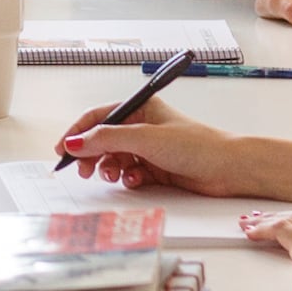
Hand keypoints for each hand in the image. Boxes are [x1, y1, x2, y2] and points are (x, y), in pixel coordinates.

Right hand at [59, 98, 251, 195]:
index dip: (78, 133)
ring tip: (114, 175)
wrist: (228, 169)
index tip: (63, 150)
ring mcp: (149, 149)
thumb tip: (75, 143)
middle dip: (91, 154)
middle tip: (84, 170)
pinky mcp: (156, 169)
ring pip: (114, 158)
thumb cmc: (196, 144)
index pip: (98, 117)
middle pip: (103, 139)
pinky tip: (136, 181)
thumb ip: (107, 139)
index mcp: (139, 109)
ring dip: (109, 168)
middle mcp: (142, 127)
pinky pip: (130, 173)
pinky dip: (128, 179)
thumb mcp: (145, 139)